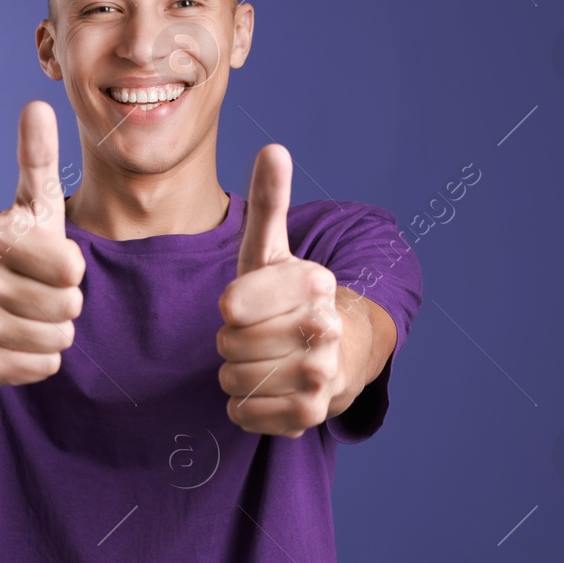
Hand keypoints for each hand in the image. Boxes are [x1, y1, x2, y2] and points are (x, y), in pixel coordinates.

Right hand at [0, 101, 86, 386]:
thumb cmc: (12, 255)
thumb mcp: (30, 208)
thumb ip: (37, 159)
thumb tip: (37, 105)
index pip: (71, 267)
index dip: (70, 267)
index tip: (48, 261)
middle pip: (69, 305)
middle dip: (65, 303)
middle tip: (37, 293)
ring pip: (59, 338)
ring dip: (55, 331)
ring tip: (28, 317)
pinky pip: (44, 366)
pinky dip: (40, 359)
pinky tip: (17, 343)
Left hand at [216, 144, 344, 435]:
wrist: (335, 354)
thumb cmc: (286, 297)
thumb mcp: (272, 249)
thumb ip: (270, 201)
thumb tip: (273, 148)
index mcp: (313, 283)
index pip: (231, 305)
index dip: (230, 308)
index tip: (250, 304)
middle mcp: (325, 327)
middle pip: (228, 344)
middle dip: (231, 342)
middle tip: (257, 335)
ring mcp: (322, 373)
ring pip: (232, 379)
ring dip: (235, 374)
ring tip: (262, 360)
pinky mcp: (312, 413)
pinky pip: (243, 413)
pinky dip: (243, 406)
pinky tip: (267, 389)